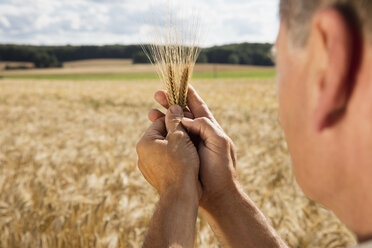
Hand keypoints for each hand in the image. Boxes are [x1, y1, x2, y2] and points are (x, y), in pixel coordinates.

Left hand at [137, 105, 201, 199]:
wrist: (180, 195)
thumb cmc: (181, 164)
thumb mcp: (180, 137)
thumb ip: (175, 120)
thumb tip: (172, 106)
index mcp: (144, 142)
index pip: (159, 122)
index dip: (175, 119)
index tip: (187, 119)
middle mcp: (142, 155)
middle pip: (161, 136)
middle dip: (176, 133)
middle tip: (190, 133)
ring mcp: (147, 168)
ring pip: (164, 149)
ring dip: (176, 146)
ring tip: (191, 148)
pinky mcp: (155, 178)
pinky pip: (165, 162)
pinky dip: (174, 159)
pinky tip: (187, 161)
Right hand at [148, 86, 238, 210]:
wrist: (218, 195)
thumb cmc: (221, 169)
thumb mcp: (220, 142)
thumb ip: (206, 126)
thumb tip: (186, 118)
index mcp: (210, 127)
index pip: (198, 105)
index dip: (188, 93)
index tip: (178, 82)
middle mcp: (200, 133)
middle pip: (183, 113)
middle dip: (170, 103)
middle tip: (157, 95)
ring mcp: (190, 144)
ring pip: (174, 126)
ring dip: (162, 117)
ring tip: (150, 112)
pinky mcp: (182, 155)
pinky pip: (170, 140)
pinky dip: (162, 133)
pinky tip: (153, 131)